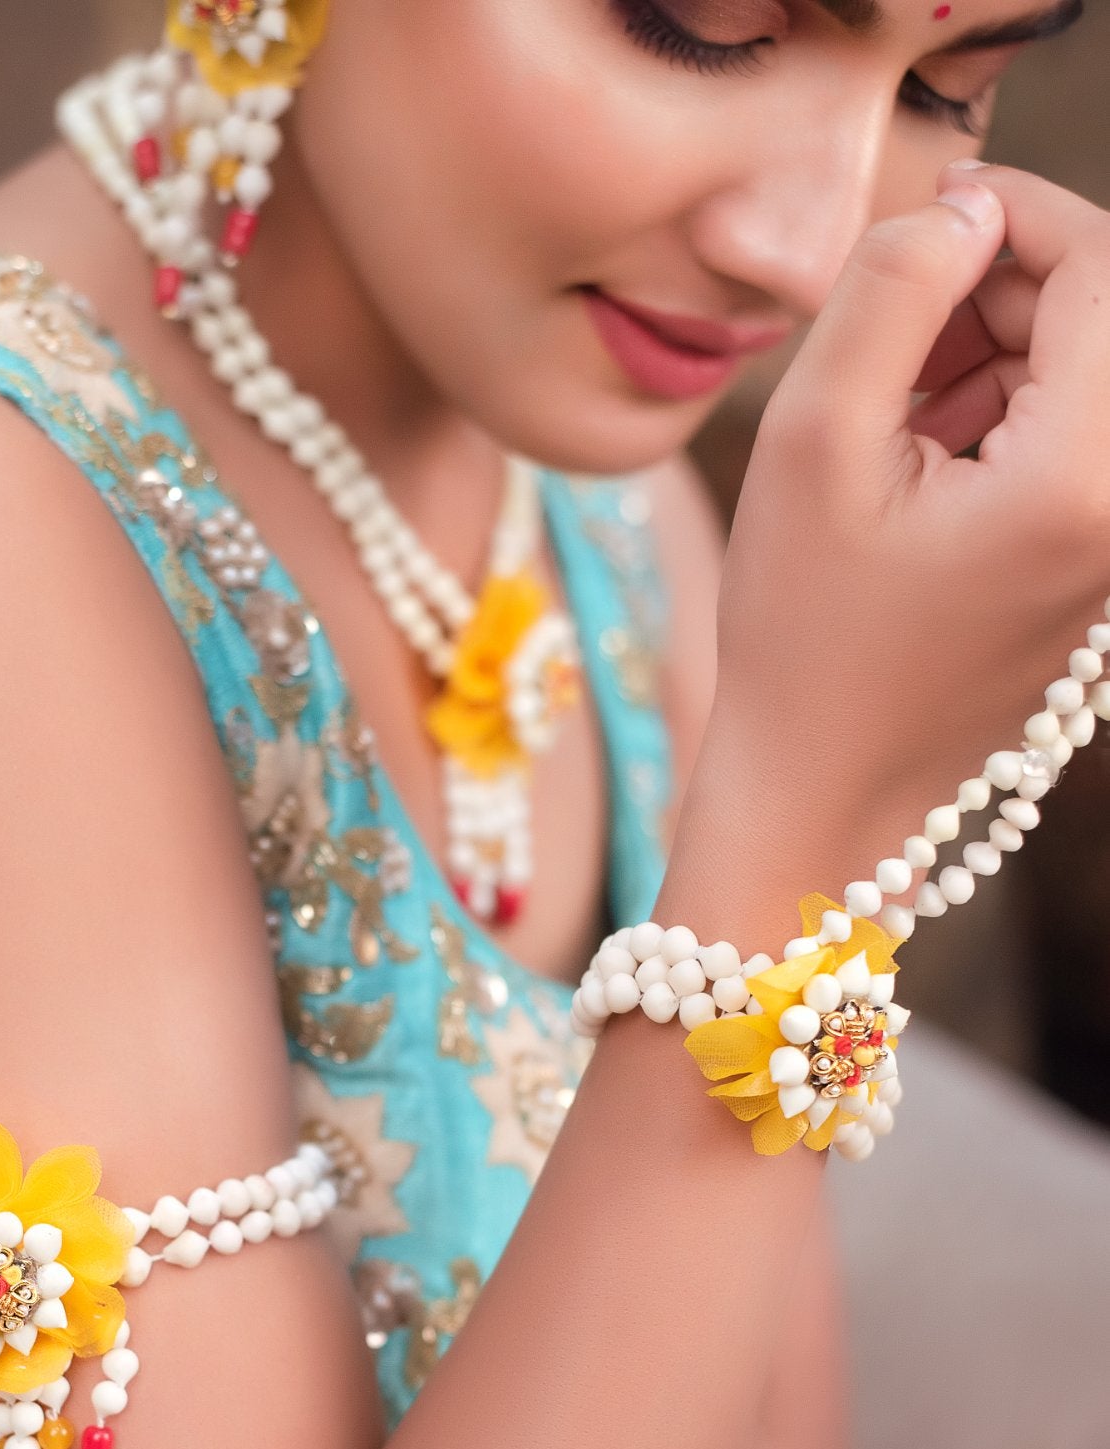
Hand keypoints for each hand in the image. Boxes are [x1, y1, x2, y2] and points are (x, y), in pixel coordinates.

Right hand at [692, 162, 1109, 883]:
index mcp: (1079, 479)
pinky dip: (1006, 426)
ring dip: (997, 362)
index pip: (1098, 268)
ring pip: (1087, 383)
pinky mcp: (1094, 578)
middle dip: (999, 295)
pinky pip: (1075, 452)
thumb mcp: (812, 444)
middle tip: (886, 336)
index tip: (921, 225)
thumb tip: (961, 213)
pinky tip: (919, 471)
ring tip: (890, 422)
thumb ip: (890, 293)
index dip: (1010, 214)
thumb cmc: (803, 641)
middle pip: (1101, 323)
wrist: (821, 800)